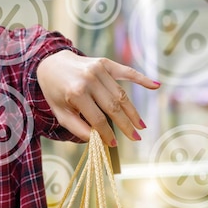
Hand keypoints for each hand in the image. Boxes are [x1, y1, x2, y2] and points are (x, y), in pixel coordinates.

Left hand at [37, 50, 159, 145]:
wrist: (51, 64)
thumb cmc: (56, 92)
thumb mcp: (60, 113)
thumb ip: (77, 127)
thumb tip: (96, 140)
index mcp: (76, 93)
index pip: (98, 119)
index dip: (107, 134)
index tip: (114, 144)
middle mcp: (89, 80)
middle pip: (113, 107)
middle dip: (126, 125)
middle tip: (136, 138)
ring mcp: (99, 70)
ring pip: (121, 94)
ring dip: (133, 111)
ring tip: (141, 125)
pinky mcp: (105, 63)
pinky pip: (126, 72)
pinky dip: (142, 79)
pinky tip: (155, 86)